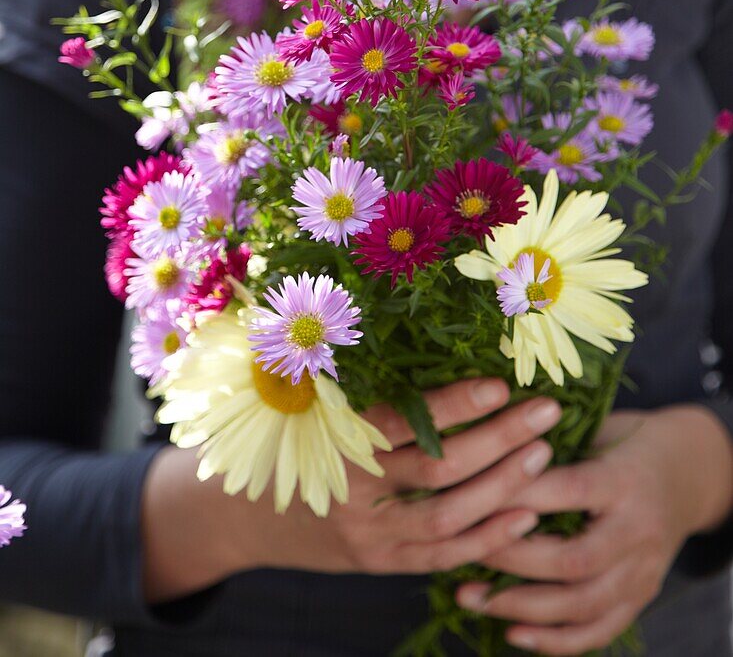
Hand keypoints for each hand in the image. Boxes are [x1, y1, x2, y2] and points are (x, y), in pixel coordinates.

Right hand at [142, 376, 561, 601]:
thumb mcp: (306, 402)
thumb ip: (355, 378)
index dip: (454, 404)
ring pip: (448, 516)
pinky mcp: (382, 562)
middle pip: (438, 469)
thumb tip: (420, 322)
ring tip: (543, 453)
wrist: (241, 517)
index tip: (499, 382)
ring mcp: (368, 535)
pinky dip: (487, 538)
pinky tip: (526, 512)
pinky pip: (443, 556)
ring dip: (503, 486)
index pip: (402, 421)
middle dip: (498, 439)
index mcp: (331, 437)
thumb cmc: (284, 439)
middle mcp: (351, 488)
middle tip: (544, 410)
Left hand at [456, 406, 732, 654]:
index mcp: (625, 480)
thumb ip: (551, 444)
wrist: (688, 472)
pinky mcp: (641, 596)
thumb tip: (481, 451)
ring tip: (467, 596)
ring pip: (581, 604)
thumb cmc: (625, 440)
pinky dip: (555, 640)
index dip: (515, 495)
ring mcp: (644, 571)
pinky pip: (598, 630)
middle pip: (573, 559)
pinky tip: (514, 633)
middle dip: (509, 560)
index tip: (465, 493)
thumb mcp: (595, 428)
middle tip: (459, 549)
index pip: (569, 491)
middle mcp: (639, 531)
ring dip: (519, 607)